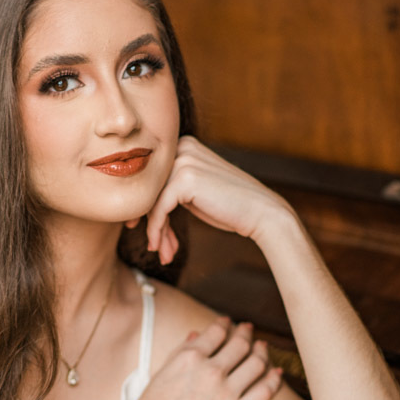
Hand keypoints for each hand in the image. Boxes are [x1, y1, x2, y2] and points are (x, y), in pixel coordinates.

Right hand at [119, 317, 282, 399]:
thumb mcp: (160, 375)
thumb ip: (180, 352)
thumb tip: (196, 334)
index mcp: (189, 357)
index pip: (216, 331)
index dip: (225, 323)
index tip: (228, 322)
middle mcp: (210, 371)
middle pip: (240, 344)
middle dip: (246, 333)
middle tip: (248, 330)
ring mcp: (226, 393)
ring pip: (256, 363)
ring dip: (263, 352)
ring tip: (263, 348)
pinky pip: (264, 392)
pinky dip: (274, 379)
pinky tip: (277, 374)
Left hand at [141, 135, 291, 263]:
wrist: (262, 213)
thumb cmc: (230, 207)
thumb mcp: (196, 192)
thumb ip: (171, 189)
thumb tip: (137, 206)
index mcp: (183, 146)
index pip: (154, 180)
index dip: (148, 209)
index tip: (151, 233)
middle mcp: (181, 148)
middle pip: (150, 190)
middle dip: (154, 224)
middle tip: (158, 248)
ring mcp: (183, 162)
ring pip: (151, 202)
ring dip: (156, 232)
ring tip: (164, 253)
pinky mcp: (184, 180)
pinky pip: (158, 210)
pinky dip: (157, 231)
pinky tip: (161, 248)